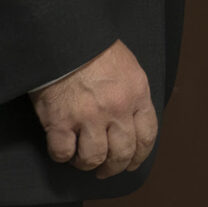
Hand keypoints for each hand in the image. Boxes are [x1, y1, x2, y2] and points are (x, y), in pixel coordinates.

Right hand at [30, 39, 157, 177]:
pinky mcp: (59, 120)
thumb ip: (132, 94)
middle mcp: (117, 109)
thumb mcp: (127, 66)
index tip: (131, 163)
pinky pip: (63, 152)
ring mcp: (88, 117)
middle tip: (104, 170)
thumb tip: (132, 120)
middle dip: (114, 167)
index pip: (147, 136)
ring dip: (87, 163)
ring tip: (80, 158)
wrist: (63, 36)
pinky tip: (62, 148)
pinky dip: (62, 155)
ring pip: (93, 158)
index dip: (139, 155)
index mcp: (137, 94)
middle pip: (122, 154)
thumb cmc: (94, 48)